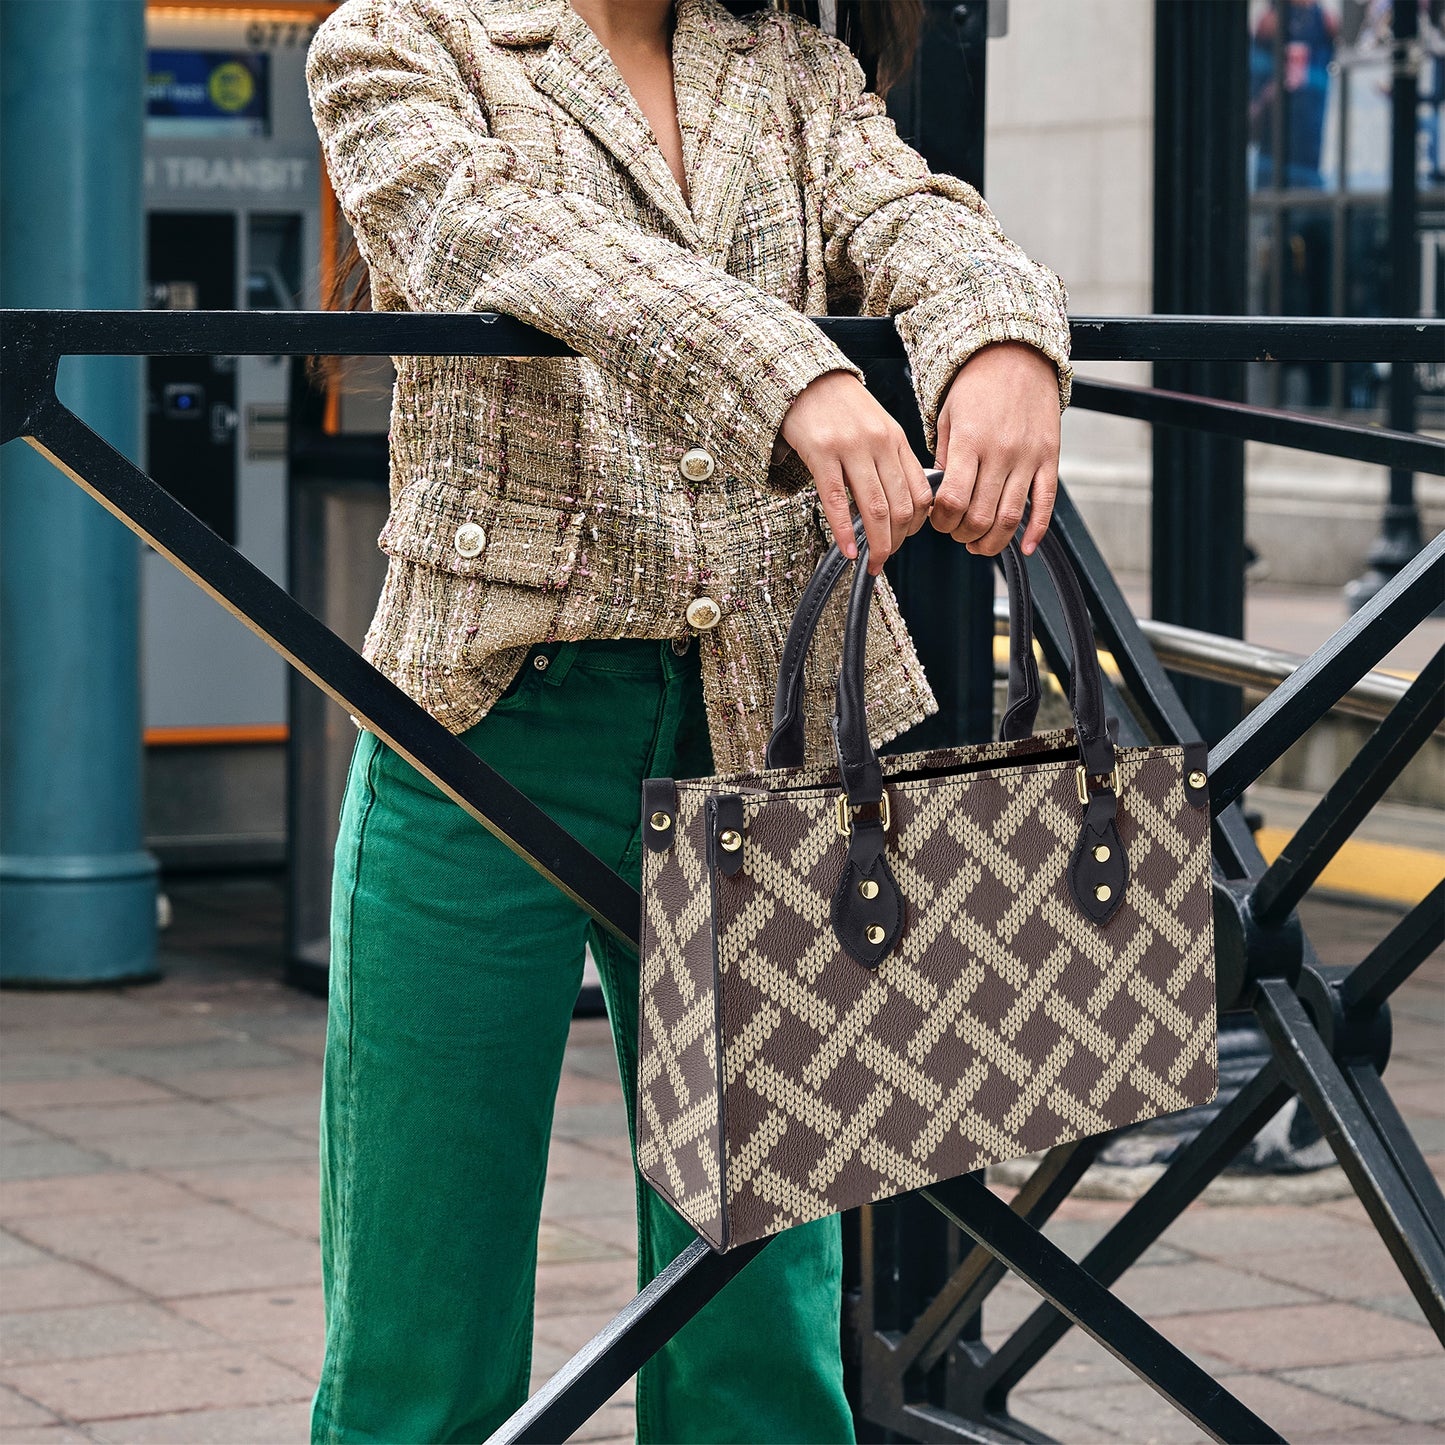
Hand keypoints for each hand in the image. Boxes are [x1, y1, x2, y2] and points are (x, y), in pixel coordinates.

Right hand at [780, 370, 933, 574]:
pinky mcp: (821, 453)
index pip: (921, 493)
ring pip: (875, 508)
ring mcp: (850, 448)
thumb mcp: (877, 427)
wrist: (805, 377)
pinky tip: (847, 550)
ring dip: (877, 544)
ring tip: (871, 562)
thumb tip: (902, 503)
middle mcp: (879, 443)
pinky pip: (837, 500)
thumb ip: (891, 460)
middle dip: (896, 542)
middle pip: (901, 506)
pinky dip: (844, 532)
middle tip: (885, 559)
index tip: (904, 540)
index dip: (917, 526)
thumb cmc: (840, 407)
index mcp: (896, 439)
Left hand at [929, 340, 1061, 555]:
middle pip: (980, 516)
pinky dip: (1036, 532)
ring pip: (1010, 518)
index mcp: (970, 442)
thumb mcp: (948, 417)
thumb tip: (942, 498)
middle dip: (962, 534)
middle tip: (956, 532)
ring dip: (992, 542)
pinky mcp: (1049, 459)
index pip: (951, 500)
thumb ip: (946, 459)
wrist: (1016, 354)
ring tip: (979, 544)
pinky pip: (1045, 504)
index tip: (937, 521)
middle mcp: (1001, 452)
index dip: (941, 521)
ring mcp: (1028, 457)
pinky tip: (1026, 547)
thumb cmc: (977, 385)